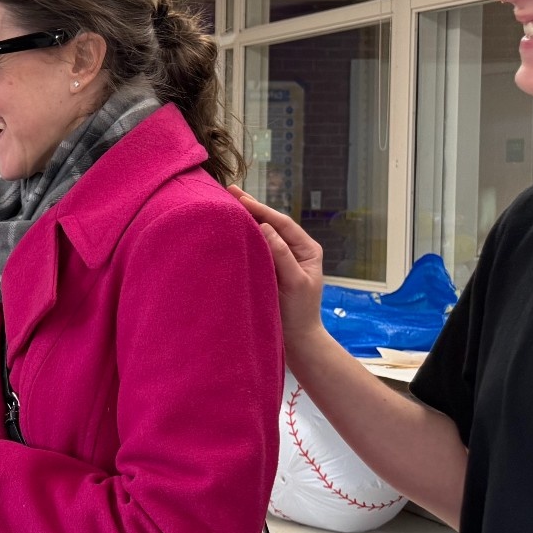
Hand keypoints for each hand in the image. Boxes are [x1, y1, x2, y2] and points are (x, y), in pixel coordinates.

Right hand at [228, 185, 326, 343]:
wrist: (296, 341)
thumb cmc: (299, 313)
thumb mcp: (294, 282)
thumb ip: (281, 254)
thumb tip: (265, 227)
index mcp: (307, 249)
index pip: (281, 223)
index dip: (261, 209)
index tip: (240, 197)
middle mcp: (294, 251)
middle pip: (270, 224)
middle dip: (250, 209)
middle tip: (228, 191)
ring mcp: (280, 261)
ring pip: (261, 236)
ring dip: (244, 222)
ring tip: (225, 206)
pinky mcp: (268, 272)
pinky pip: (254, 251)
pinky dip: (241, 240)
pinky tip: (228, 233)